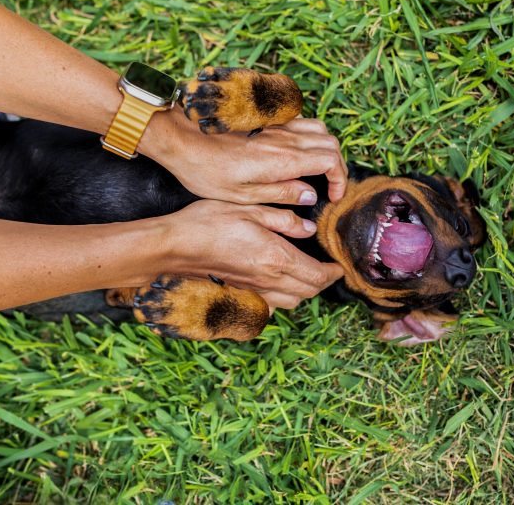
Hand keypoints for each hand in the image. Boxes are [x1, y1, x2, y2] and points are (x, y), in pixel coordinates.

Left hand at [145, 111, 347, 204]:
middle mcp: (284, 139)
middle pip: (330, 143)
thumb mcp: (243, 195)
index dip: (339, 179)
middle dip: (338, 166)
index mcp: (282, 160)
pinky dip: (309, 136)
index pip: (330, 161)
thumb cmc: (205, 171)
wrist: (181, 139)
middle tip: (330, 186)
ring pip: (318, 128)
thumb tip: (310, 195)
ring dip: (325, 148)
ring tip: (317, 169)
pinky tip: (297, 152)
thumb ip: (282, 194)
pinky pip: (300, 121)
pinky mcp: (265, 120)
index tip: (333, 196)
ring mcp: (275, 126)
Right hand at [165, 200, 343, 310]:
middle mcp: (268, 280)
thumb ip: (284, 219)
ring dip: (306, 291)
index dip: (334, 272)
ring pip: (292, 302)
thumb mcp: (250, 209)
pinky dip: (284, 298)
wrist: (174, 246)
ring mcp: (253, 289)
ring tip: (310, 274)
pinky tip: (280, 283)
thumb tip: (308, 229)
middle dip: (324, 282)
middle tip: (329, 268)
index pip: (317, 276)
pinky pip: (271, 304)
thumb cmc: (209, 222)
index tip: (339, 263)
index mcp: (276, 258)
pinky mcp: (240, 292)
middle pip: (309, 292)